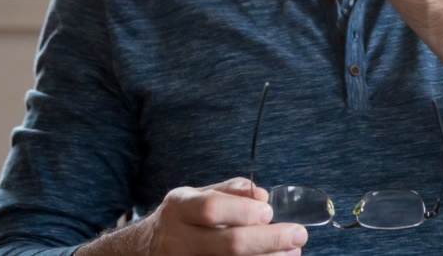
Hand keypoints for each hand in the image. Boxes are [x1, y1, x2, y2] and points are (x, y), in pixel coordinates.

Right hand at [76, 178, 306, 255]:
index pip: (212, 209)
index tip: (269, 211)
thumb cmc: (182, 219)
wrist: (143, 250)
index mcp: (180, 209)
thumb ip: (230, 192)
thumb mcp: (196, 195)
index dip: (244, 211)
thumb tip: (261, 195)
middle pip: (228, 244)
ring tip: (293, 252)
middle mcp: (177, 240)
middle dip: (270, 240)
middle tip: (298, 234)